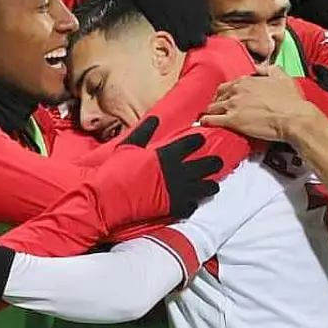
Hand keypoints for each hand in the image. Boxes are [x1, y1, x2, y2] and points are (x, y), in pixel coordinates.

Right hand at [94, 116, 224, 227]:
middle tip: (217, 162)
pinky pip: (193, 206)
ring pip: (207, 187)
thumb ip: (144, 132)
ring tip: (211, 184)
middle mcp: (179, 171)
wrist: (110, 198)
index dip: (198, 140)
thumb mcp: (128, 146)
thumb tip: (155, 118)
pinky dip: (193, 204)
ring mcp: (180, 191)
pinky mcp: (176, 208)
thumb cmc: (117, 170)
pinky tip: (192, 202)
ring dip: (210, 185)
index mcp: (167, 154)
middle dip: (215, 163)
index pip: (192, 143)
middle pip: (208, 165)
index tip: (201, 139)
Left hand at [201, 71, 319, 142]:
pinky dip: (206, 121)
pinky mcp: (232, 121)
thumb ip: (269, 69)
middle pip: (218, 95)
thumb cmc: (291, 100)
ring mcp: (233, 105)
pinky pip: (212, 120)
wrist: (294, 118)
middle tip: (218, 108)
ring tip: (210, 117)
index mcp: (247, 80)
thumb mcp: (282, 76)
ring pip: (213, 107)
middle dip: (217, 101)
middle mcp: (237, 90)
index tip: (227, 97)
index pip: (229, 85)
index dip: (226, 92)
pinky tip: (204, 123)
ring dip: (211, 111)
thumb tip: (261, 67)